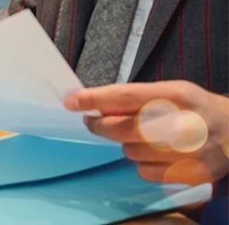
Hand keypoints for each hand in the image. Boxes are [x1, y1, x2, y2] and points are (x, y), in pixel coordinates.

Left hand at [65, 81, 228, 185]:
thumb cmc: (195, 109)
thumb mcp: (170, 91)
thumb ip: (135, 97)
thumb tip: (94, 104)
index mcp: (177, 97)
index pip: (125, 97)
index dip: (94, 99)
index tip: (71, 101)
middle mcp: (184, 125)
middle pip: (123, 129)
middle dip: (100, 125)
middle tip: (93, 121)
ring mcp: (188, 154)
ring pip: (130, 152)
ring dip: (126, 144)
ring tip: (143, 136)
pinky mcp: (189, 175)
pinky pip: (144, 171)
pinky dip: (142, 162)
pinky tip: (156, 153)